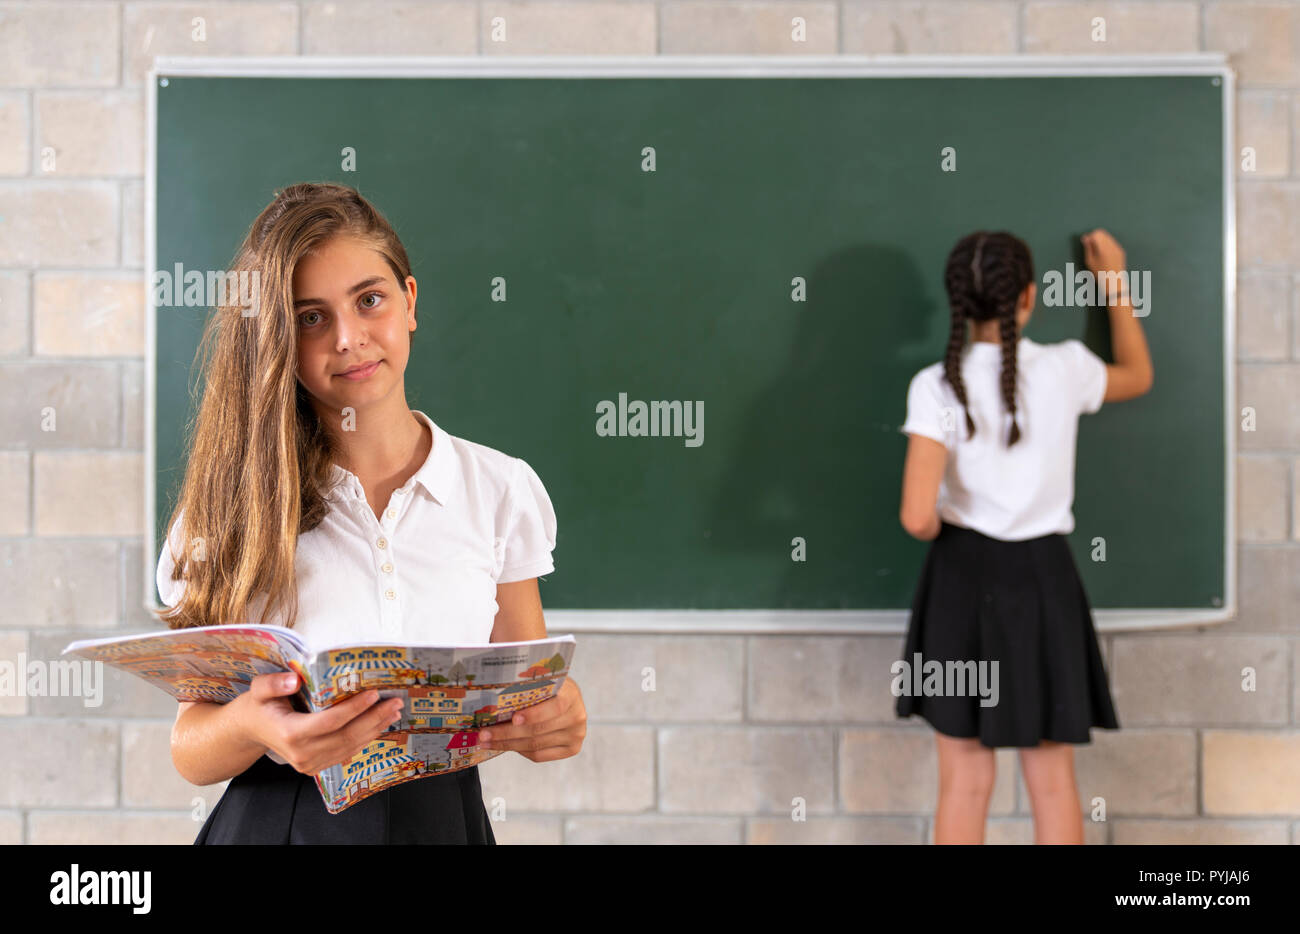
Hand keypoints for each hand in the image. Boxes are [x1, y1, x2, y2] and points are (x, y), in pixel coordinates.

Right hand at [232, 671, 403, 774]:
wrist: (250, 731)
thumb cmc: (258, 706)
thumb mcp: (258, 689)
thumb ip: (273, 683)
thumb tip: (294, 680)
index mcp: (290, 734)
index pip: (330, 722)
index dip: (354, 708)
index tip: (374, 693)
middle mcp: (302, 754)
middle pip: (346, 736)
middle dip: (375, 718)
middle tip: (395, 701)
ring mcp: (310, 764)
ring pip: (350, 747)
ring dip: (375, 728)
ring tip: (393, 710)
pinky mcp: (317, 766)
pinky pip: (346, 753)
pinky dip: (366, 737)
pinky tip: (379, 723)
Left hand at [477, 676, 585, 762]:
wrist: (565, 696)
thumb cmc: (547, 686)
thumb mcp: (540, 679)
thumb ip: (525, 686)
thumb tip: (492, 697)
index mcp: (571, 694)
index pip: (556, 706)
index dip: (535, 714)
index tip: (513, 718)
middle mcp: (577, 716)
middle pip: (539, 730)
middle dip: (507, 733)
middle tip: (484, 734)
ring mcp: (576, 735)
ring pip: (535, 745)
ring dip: (507, 744)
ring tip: (487, 742)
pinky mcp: (571, 749)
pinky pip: (539, 755)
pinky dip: (520, 751)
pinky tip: (505, 745)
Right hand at [1081, 228, 1126, 277]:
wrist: (1113, 281)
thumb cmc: (1099, 272)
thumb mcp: (1089, 261)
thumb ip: (1087, 248)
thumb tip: (1085, 238)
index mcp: (1103, 248)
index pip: (1096, 233)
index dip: (1090, 237)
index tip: (1086, 243)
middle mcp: (1112, 245)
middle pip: (1102, 233)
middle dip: (1095, 237)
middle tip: (1091, 246)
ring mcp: (1118, 247)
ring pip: (1108, 236)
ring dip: (1101, 240)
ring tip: (1098, 251)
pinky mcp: (1121, 250)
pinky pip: (1112, 242)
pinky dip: (1107, 244)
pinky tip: (1104, 254)